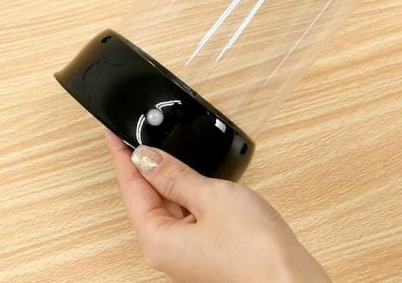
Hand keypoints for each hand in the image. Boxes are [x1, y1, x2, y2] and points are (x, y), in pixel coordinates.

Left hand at [104, 130, 330, 282]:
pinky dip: (184, 190)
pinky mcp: (206, 248)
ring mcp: (187, 251)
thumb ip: (177, 176)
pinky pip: (186, 214)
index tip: (114, 133)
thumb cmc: (253, 248)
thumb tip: (147, 158)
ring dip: (165, 177)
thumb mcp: (212, 198)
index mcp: (157, 239)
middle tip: (137, 133)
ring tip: (161, 146)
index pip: (132, 187)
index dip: (123, 156)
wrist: (288, 279)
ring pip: (167, 205)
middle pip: (146, 198)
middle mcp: (167, 250)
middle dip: (142, 165)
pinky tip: (191, 175)